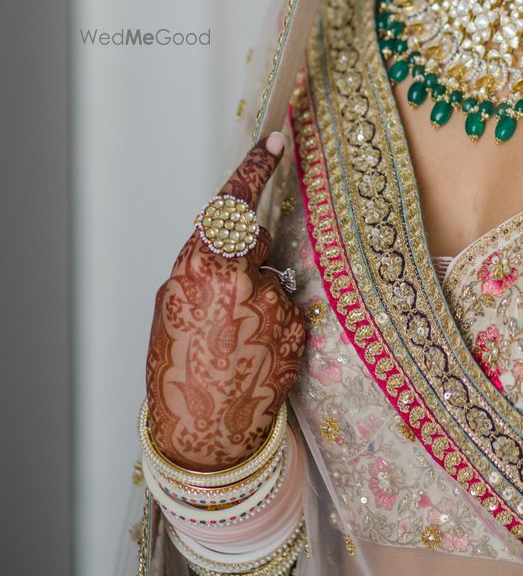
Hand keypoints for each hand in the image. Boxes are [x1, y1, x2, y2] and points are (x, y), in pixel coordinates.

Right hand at [145, 132, 305, 470]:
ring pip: (271, 280)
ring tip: (234, 343)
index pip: (235, 204)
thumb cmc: (179, 371)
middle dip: (242, 258)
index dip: (256, 167)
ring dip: (257, 300)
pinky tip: (253, 355)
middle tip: (224, 301)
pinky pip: (286, 311)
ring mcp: (276, 306)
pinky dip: (273, 325)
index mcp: (203, 269)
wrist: (205, 435)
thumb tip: (230, 246)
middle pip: (254, 240)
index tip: (277, 140)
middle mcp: (244, 280)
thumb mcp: (172, 307)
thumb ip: (204, 268)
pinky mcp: (298, 330)